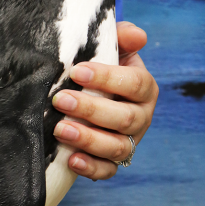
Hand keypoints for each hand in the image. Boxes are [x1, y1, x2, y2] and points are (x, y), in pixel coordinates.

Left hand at [52, 21, 158, 179]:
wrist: (90, 95)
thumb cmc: (100, 71)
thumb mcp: (112, 50)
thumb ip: (122, 37)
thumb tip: (137, 35)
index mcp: (145, 88)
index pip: (134, 84)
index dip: (108, 78)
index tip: (77, 71)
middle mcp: (141, 117)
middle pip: (125, 118)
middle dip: (91, 110)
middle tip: (61, 100)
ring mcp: (129, 142)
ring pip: (117, 148)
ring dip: (88, 139)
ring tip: (60, 130)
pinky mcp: (113, 162)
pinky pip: (107, 171)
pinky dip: (91, 168)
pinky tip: (71, 160)